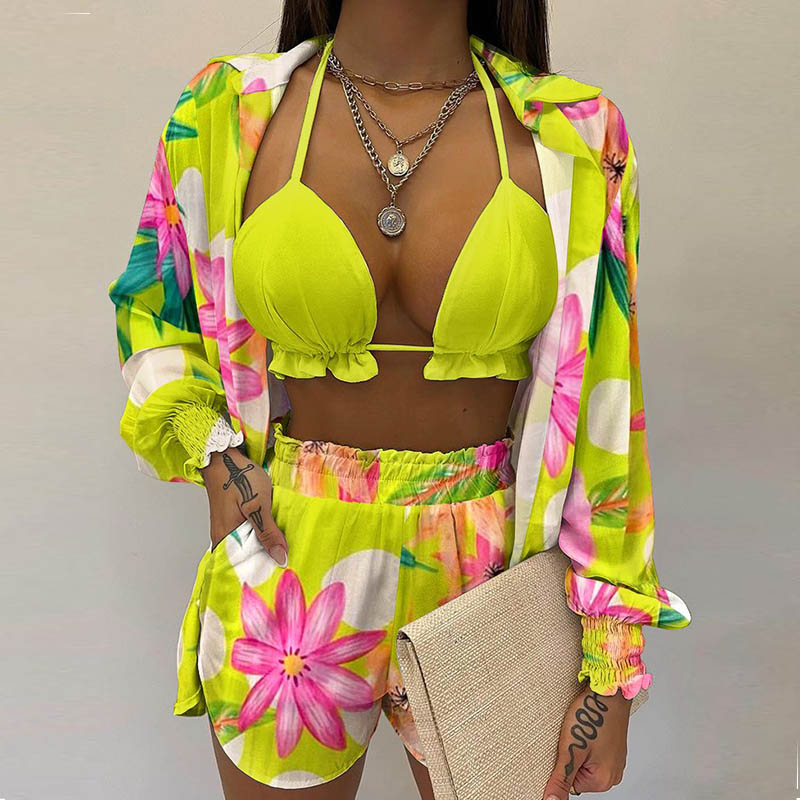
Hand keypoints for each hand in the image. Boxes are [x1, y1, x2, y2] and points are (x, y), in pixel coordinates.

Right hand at [201, 447, 288, 566]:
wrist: (225, 456)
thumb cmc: (238, 477)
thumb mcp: (258, 505)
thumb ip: (268, 533)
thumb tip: (280, 558)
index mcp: (225, 538)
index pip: (243, 567)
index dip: (261, 572)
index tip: (280, 576)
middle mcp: (223, 537)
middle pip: (246, 558)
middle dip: (265, 561)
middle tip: (287, 565)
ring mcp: (228, 528)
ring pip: (248, 545)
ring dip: (264, 547)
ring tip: (284, 553)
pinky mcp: (234, 519)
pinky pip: (248, 534)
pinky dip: (260, 536)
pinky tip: (274, 535)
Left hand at [542, 683, 631, 797]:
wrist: (609, 690)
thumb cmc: (592, 715)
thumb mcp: (570, 750)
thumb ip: (561, 779)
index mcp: (602, 781)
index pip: (570, 785)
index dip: (563, 764)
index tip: (566, 746)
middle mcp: (612, 774)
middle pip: (578, 773)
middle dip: (572, 755)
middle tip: (574, 737)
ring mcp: (615, 760)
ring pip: (585, 761)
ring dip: (579, 747)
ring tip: (581, 730)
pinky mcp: (613, 748)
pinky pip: (593, 752)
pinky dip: (587, 741)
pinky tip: (587, 727)